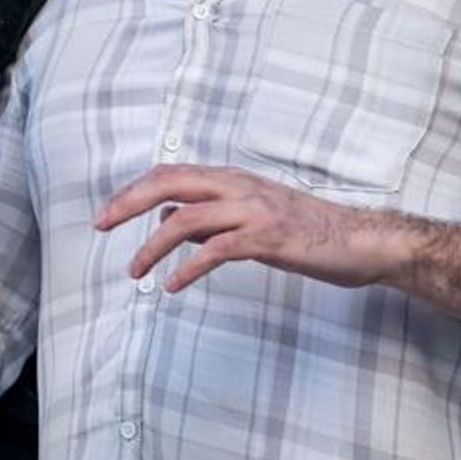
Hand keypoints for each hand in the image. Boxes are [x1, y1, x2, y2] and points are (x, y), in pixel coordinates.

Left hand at [94, 164, 402, 293]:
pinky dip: (189, 267)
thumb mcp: (252, 216)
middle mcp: (239, 187)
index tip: (107, 213)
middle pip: (170, 183)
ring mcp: (254, 210)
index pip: (171, 173)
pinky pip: (218, 249)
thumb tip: (166, 220)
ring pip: (187, 218)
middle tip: (100, 226)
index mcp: (233, 179)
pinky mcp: (269, 238)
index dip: (134, 190)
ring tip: (135, 272)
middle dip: (128, 203)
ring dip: (153, 246)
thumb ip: (210, 217)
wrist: (361, 240)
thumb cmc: (307, 231)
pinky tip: (173, 286)